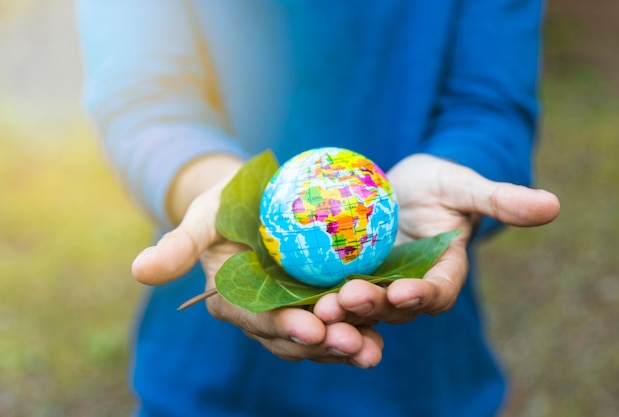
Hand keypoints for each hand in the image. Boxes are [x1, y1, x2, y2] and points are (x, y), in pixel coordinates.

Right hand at [131, 155, 383, 367]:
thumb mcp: (201, 218)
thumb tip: (139, 271)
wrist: (251, 197)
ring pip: (320, 332)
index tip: (308, 329)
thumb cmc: (223, 204)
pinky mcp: (319, 297)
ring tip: (374, 347)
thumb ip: (177, 246)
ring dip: (347, 342)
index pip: (254, 320)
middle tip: (354, 345)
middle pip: (292, 336)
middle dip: (323, 344)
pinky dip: (363, 321)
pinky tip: (389, 323)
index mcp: (230, 301)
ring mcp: (293, 307)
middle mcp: (262, 313)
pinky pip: (341, 312)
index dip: (279, 327)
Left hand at [314, 154, 560, 325]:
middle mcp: (409, 287)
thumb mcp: (465, 185)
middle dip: (373, 307)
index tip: (407, 291)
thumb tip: (552, 205)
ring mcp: (377, 284)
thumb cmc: (439, 183)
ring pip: (360, 307)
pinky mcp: (348, 277)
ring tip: (321, 304)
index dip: (425, 295)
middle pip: (393, 307)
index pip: (437, 291)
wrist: (401, 187)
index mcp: (442, 273)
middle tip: (348, 299)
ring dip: (342, 309)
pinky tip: (297, 291)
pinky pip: (333, 289)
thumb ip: (501, 199)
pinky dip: (319, 294)